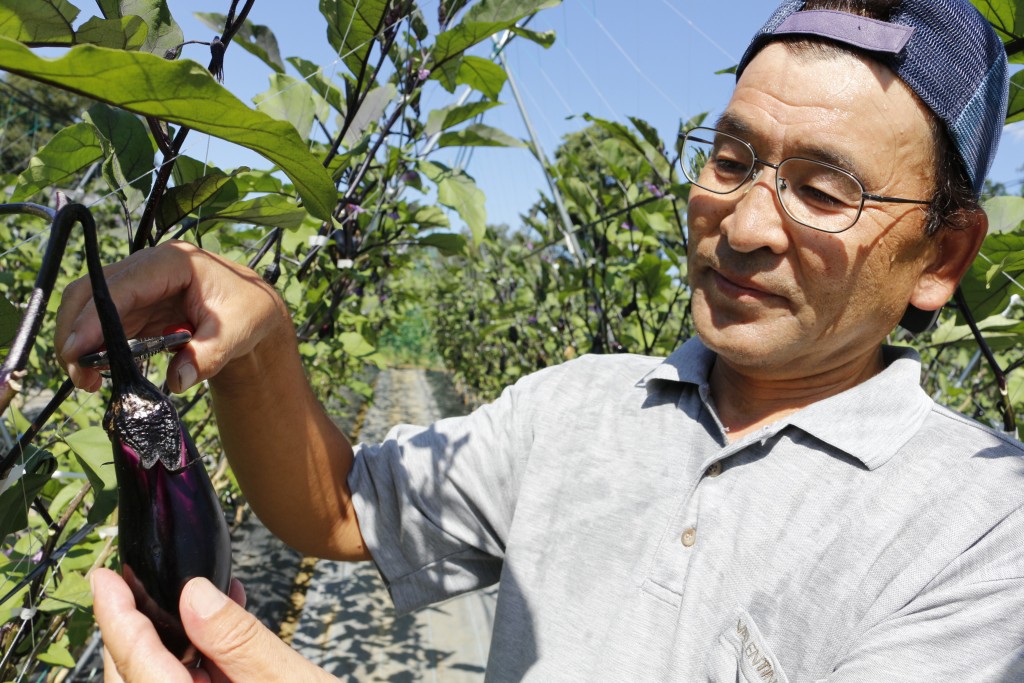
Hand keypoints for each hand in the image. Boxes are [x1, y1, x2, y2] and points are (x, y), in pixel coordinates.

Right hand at [56, 241, 290, 393]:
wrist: (254, 310)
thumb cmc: (248, 311)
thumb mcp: (236, 333)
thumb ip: (209, 356)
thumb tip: (179, 380)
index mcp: (174, 262)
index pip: (122, 286)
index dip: (93, 318)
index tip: (76, 351)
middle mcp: (150, 266)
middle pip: (92, 290)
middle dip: (76, 331)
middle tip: (78, 373)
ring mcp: (140, 284)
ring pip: (91, 307)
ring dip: (81, 343)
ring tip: (87, 381)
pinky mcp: (137, 304)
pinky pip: (104, 323)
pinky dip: (96, 347)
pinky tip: (98, 373)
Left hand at [91, 568, 337, 681]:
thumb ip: (240, 641)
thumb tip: (194, 593)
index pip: (138, 667)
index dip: (117, 618)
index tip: (103, 579)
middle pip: (136, 679)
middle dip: (132, 630)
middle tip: (131, 583)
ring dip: (170, 642)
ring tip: (194, 594)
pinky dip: (198, 660)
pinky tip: (222, 624)